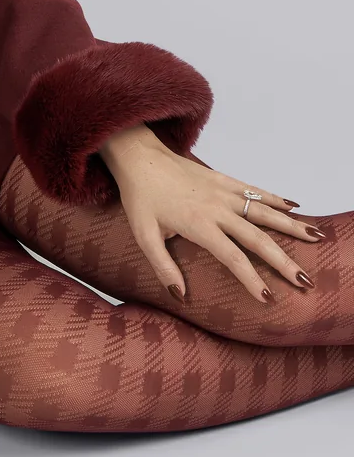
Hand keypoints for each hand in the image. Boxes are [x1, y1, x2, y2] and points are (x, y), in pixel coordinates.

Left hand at [98, 124, 325, 302]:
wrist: (139, 158)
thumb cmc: (139, 198)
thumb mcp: (143, 234)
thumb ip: (162, 265)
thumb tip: (180, 295)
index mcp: (198, 224)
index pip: (232, 257)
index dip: (251, 279)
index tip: (268, 298)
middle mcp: (217, 208)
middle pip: (257, 238)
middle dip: (283, 261)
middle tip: (305, 281)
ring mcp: (223, 191)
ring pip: (264, 211)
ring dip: (291, 226)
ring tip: (317, 238)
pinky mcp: (223, 178)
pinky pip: (254, 189)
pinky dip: (276, 198)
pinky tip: (296, 206)